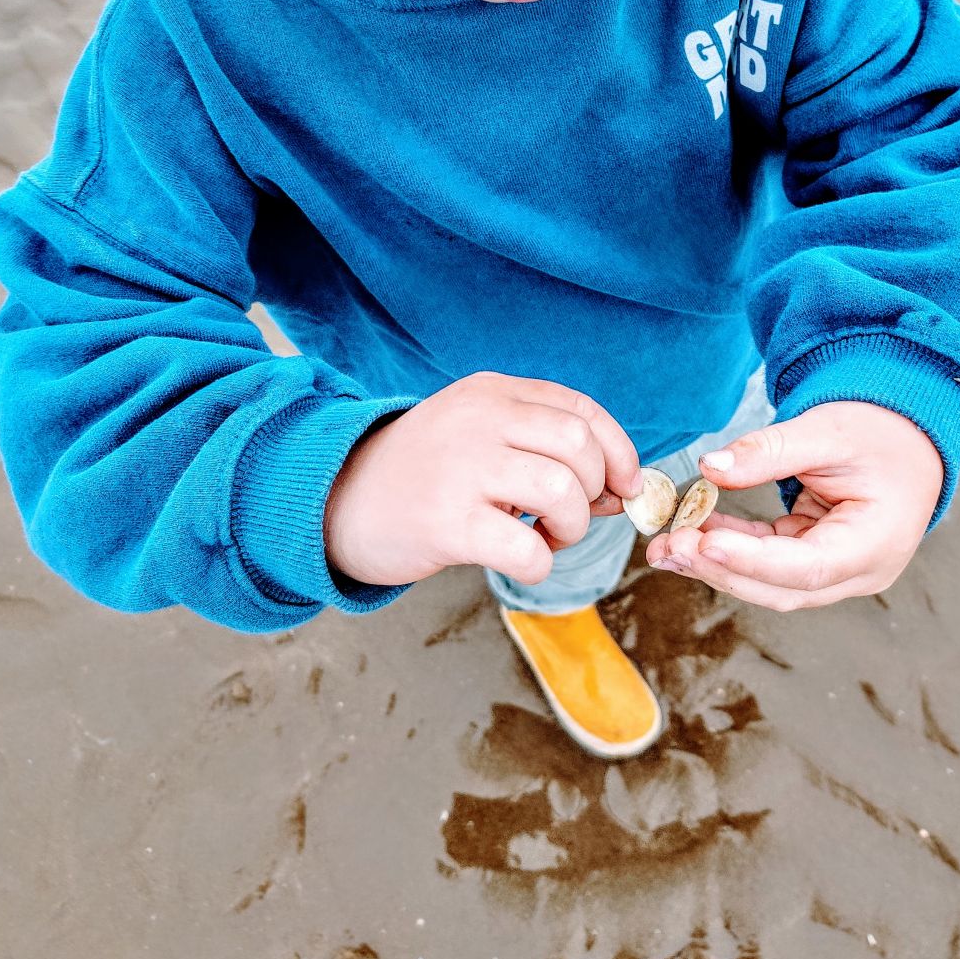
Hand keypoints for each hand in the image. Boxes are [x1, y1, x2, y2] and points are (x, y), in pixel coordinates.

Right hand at [324, 371, 641, 587]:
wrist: (335, 500)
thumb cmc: (422, 475)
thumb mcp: (479, 438)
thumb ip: (544, 452)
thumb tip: (623, 491)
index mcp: (491, 393)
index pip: (582, 411)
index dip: (620, 452)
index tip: (624, 487)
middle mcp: (478, 421)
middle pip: (578, 447)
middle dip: (593, 492)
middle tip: (568, 518)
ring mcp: (461, 470)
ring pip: (561, 492)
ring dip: (571, 529)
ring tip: (545, 539)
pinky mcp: (446, 524)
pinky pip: (526, 549)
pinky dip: (540, 565)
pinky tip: (521, 562)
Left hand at [644, 401, 942, 610]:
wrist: (909, 439)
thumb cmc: (880, 432)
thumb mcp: (827, 430)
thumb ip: (770, 451)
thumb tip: (710, 468)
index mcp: (877, 542)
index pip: (808, 565)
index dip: (752, 560)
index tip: (704, 542)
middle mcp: (861, 571)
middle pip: (783, 587)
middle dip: (721, 569)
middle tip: (668, 546)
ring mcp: (840, 572)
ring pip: (771, 583)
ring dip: (718, 565)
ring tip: (666, 545)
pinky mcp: (818, 561)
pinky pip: (769, 563)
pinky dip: (732, 548)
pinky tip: (694, 532)